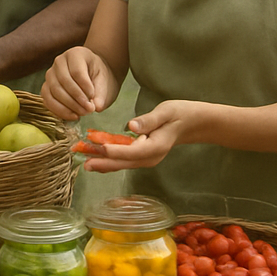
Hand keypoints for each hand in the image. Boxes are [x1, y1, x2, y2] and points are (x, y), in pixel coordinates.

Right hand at [42, 47, 116, 119]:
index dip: (84, 87)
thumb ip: (101, 93)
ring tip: (83, 113)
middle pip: (63, 81)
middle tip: (89, 109)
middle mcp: (59, 61)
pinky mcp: (46, 87)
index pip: (76, 71)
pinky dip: (59, 110)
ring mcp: (50, 74)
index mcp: (75, 54)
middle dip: (76, 98)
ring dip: (68, 105)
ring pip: (54, 91)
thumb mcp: (104, 81)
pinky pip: (47, 100)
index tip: (93, 97)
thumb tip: (96, 107)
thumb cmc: (99, 76)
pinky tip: (72, 116)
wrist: (93, 76)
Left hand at [76, 100, 196, 172]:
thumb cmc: (179, 114)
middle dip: (104, 163)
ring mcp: (147, 159)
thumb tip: (132, 126)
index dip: (116, 151)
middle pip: (125, 162)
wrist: (192, 124)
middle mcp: (151, 157)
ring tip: (85, 163)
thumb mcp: (166, 111)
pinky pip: (124, 161)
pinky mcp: (143, 156)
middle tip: (85, 163)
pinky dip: (110, 160)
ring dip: (104, 163)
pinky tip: (96, 159)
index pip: (133, 151)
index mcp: (156, 147)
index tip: (100, 148)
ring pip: (123, 164)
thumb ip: (149, 120)